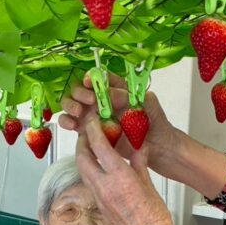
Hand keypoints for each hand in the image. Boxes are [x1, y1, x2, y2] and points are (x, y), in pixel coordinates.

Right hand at [59, 71, 181, 172]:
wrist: (158, 147)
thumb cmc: (155, 122)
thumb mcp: (147, 104)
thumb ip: (128, 96)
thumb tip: (109, 93)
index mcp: (116, 89)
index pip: (99, 77)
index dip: (91, 77)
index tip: (89, 82)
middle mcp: (102, 100)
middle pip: (81, 89)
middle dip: (80, 92)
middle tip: (89, 100)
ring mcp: (94, 116)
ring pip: (73, 105)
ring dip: (70, 105)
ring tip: (79, 112)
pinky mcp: (90, 132)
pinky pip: (72, 124)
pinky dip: (67, 122)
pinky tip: (72, 125)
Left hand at [74, 118, 187, 224]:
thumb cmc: (154, 220)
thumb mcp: (150, 187)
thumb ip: (140, 165)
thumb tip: (140, 148)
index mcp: (120, 177)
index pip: (100, 146)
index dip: (94, 130)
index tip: (93, 120)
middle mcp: (104, 186)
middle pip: (83, 158)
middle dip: (83, 143)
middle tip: (89, 133)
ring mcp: (99, 198)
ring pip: (83, 171)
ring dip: (84, 157)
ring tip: (92, 148)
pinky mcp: (98, 207)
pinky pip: (90, 183)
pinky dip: (91, 171)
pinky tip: (100, 168)